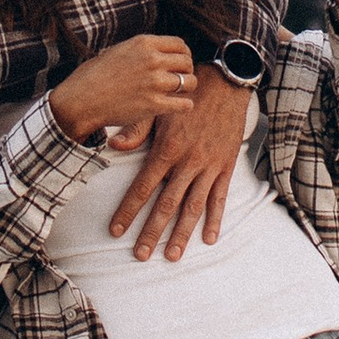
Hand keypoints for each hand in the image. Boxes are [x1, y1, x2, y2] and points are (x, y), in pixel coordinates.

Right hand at [52, 32, 197, 150]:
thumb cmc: (94, 76)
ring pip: (190, 82)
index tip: (180, 62)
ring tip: (179, 92)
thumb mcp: (118, 50)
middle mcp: (152, 60)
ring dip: (187, 88)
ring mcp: (155, 83)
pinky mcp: (154, 105)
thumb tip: (159, 52)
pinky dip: (184, 105)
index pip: (180, 44)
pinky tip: (178, 105)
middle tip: (180, 79)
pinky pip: (184, 104)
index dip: (183, 54)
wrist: (81, 100)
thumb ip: (141, 50)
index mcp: (143, 44)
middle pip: (187, 62)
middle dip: (186, 70)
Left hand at [112, 66, 247, 259]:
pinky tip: (209, 239)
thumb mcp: (159, 108)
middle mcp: (188, 162)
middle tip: (140, 255)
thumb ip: (136, 130)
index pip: (142, 187)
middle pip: (166, 205)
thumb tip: (112, 145)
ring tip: (172, 256)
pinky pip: (220, 198)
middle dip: (152, 233)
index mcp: (167, 149)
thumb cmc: (188, 95)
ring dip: (181, 234)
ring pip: (193, 207)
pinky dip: (215, 219)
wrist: (226, 83)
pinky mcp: (226, 166)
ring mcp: (209, 167)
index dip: (128, 211)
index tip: (116, 231)